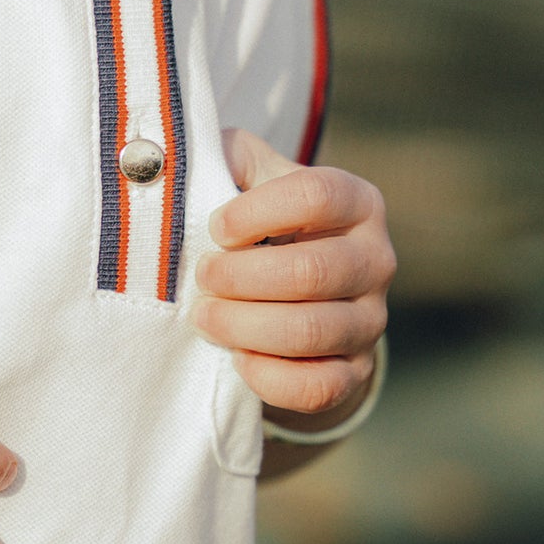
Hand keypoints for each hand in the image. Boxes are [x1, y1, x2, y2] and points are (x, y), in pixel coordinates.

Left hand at [191, 129, 394, 420]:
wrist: (294, 299)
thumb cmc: (261, 227)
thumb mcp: (248, 179)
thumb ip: (221, 156)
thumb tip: (168, 157)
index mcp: (356, 201)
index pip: (317, 196)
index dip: (257, 213)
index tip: (216, 227)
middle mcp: (375, 259)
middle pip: (312, 271)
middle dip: (241, 278)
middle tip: (202, 278)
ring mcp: (371, 320)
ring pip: (312, 331)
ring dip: (245, 326)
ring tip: (205, 317)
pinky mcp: (355, 372)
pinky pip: (319, 386)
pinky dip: (271, 376)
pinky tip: (237, 358)